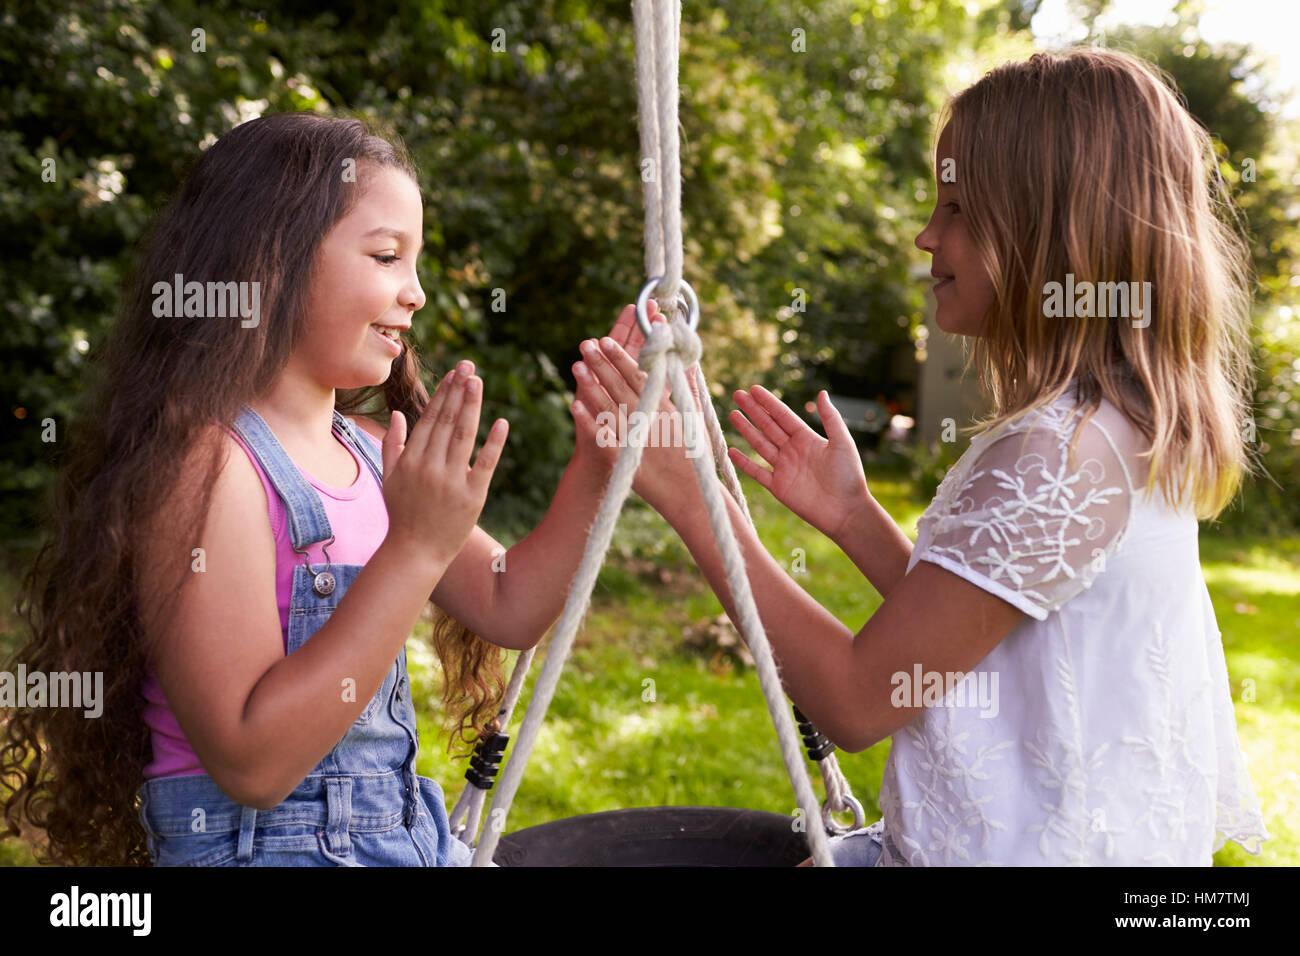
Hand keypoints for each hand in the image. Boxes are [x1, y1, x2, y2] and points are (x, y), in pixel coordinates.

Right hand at [381, 359, 508, 566]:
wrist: (415, 552)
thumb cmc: (403, 513)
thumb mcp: (389, 478)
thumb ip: (392, 444)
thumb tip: (399, 414)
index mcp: (411, 460)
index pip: (430, 419)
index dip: (443, 394)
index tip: (455, 372)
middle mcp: (430, 467)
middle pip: (446, 421)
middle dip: (458, 391)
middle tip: (469, 366)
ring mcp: (451, 481)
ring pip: (463, 436)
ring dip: (471, 406)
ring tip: (478, 382)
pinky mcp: (472, 497)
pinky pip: (485, 465)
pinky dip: (493, 443)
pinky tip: (502, 422)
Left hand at [570, 300, 708, 510]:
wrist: (691, 495)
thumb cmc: (694, 457)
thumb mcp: (695, 418)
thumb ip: (689, 388)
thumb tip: (688, 361)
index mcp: (666, 408)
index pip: (640, 376)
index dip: (623, 358)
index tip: (608, 340)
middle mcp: (650, 419)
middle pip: (621, 386)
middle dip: (603, 364)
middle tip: (586, 344)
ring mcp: (637, 438)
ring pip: (609, 406)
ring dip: (592, 386)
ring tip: (576, 366)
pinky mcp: (626, 458)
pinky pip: (603, 436)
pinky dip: (589, 421)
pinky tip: (574, 405)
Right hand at [728, 387, 869, 540]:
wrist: (846, 511)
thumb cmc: (849, 476)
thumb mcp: (842, 443)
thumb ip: (831, 418)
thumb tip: (821, 392)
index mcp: (807, 439)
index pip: (783, 416)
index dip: (768, 402)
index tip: (753, 389)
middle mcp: (793, 451)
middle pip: (768, 426)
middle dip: (753, 410)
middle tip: (738, 394)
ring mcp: (784, 469)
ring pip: (760, 445)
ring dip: (746, 430)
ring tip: (733, 414)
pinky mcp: (778, 487)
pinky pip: (757, 472)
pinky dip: (744, 463)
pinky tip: (732, 451)